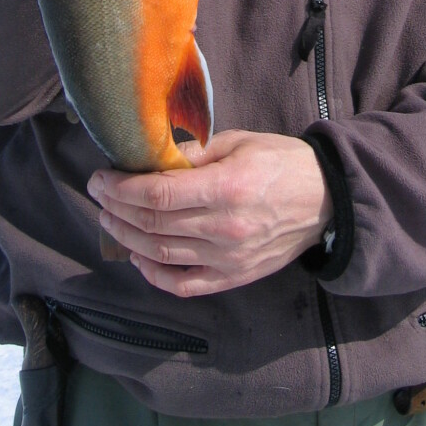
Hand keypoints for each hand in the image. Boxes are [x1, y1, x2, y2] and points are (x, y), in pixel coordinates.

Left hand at [87, 130, 332, 296]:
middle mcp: (224, 227)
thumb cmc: (282, 162)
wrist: (327, 199)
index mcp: (226, 187)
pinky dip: (153, 274)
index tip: (101, 178)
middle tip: (99, 195)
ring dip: (127, 238)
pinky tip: (137, 257)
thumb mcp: (239, 142)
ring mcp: (228, 258)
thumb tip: (153, 158)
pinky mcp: (233, 277)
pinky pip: (183, 284)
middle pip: (152, 225)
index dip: (121, 189)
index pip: (157, 194)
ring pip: (160, 254)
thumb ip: (195, 152)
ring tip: (109, 220)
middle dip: (116, 209)